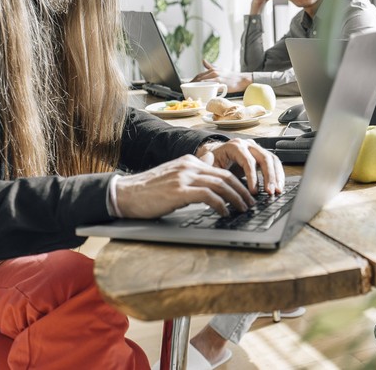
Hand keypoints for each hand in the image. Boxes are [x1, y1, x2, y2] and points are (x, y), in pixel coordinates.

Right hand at [115, 154, 255, 218]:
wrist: (124, 194)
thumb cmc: (148, 191)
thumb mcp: (174, 177)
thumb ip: (192, 175)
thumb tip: (211, 171)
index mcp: (189, 161)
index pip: (221, 170)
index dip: (237, 183)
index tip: (246, 195)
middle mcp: (189, 166)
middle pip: (225, 176)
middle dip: (242, 191)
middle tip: (251, 204)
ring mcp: (184, 177)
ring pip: (221, 184)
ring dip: (236, 199)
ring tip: (243, 210)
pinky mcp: (179, 191)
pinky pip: (208, 195)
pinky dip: (221, 205)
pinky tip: (225, 213)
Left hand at [191, 60, 252, 92]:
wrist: (241, 79)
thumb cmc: (231, 76)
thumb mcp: (220, 69)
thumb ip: (210, 66)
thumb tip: (203, 60)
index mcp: (213, 69)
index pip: (199, 75)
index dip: (192, 80)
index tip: (188, 85)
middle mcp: (213, 72)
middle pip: (199, 78)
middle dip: (192, 83)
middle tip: (188, 89)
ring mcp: (217, 77)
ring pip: (203, 82)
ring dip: (196, 86)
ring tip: (192, 91)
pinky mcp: (220, 82)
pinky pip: (210, 86)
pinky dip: (205, 89)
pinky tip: (201, 92)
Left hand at [197, 138, 284, 194]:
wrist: (215, 154)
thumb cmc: (213, 162)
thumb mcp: (210, 167)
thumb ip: (214, 174)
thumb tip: (220, 185)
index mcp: (234, 146)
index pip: (248, 160)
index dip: (252, 177)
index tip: (254, 192)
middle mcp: (248, 144)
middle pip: (264, 158)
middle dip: (269, 177)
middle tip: (270, 192)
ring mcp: (256, 148)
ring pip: (272, 160)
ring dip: (276, 176)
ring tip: (278, 191)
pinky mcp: (262, 155)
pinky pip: (274, 163)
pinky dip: (278, 175)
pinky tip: (279, 186)